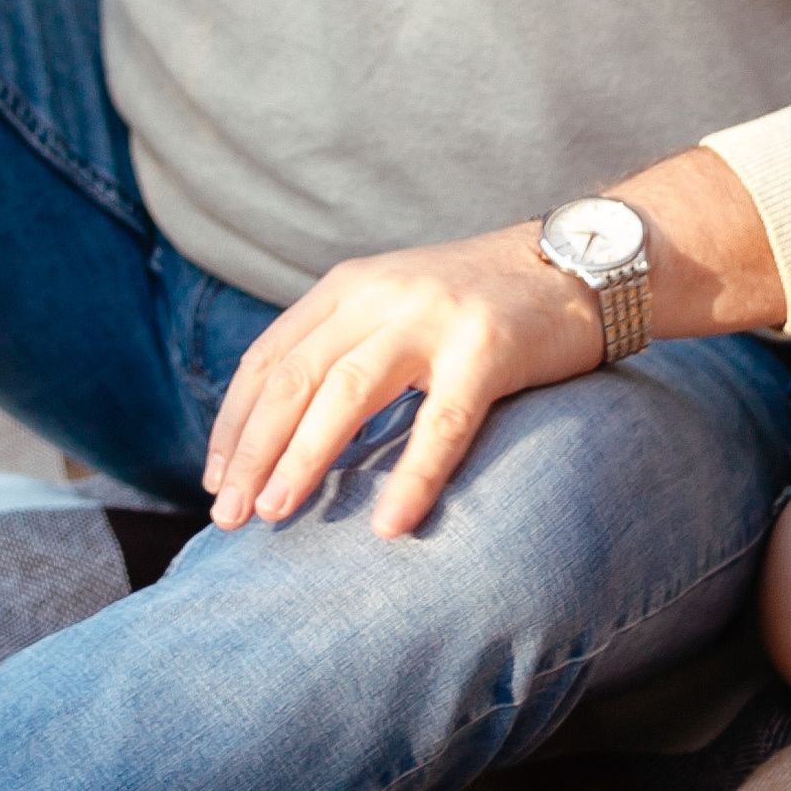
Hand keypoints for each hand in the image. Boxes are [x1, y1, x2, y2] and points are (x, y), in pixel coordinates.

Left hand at [202, 150, 776, 541]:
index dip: (234, 423)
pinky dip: (412, 476)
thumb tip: (275, 435)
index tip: (214, 481)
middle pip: (294, 376)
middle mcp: (383, 293)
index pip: (269, 358)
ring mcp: (436, 318)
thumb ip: (341, 348)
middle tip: (227, 516)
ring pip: (347, 391)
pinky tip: (390, 526)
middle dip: (252, 449)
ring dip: (303, 458)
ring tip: (275, 513)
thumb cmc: (476, 306)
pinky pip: (443, 422)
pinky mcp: (490, 349)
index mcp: (350, 286)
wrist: (576, 264)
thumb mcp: (395, 307)